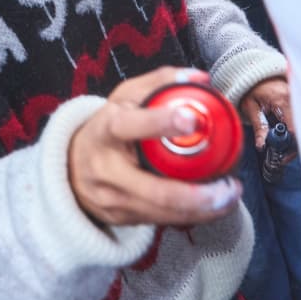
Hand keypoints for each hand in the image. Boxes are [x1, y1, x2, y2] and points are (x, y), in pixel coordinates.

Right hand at [68, 67, 242, 226]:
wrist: (70, 169)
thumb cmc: (105, 128)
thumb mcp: (123, 98)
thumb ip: (159, 83)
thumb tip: (200, 78)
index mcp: (105, 130)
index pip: (129, 126)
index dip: (160, 123)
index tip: (192, 119)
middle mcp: (107, 169)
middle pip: (156, 191)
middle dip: (198, 195)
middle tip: (229, 186)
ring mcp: (114, 199)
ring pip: (165, 213)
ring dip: (204, 210)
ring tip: (230, 196)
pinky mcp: (123, 219)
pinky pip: (163, 221)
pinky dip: (193, 216)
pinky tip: (213, 206)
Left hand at [239, 77, 291, 149]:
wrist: (255, 74)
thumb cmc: (251, 89)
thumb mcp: (250, 107)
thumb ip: (259, 127)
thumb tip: (262, 145)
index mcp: (282, 100)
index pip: (294, 128)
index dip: (290, 146)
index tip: (283, 156)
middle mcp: (294, 98)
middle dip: (294, 145)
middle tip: (283, 155)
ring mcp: (298, 98)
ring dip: (295, 138)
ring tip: (282, 145)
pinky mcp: (299, 100)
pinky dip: (295, 130)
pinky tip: (285, 134)